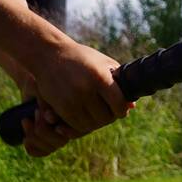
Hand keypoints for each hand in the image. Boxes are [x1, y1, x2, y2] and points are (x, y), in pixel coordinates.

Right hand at [21, 35, 130, 155]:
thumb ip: (119, 83)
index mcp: (100, 77)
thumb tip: (132, 106)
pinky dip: (81, 126)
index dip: (122, 110)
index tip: (120, 109)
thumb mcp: (103, 63)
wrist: (49, 55)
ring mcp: (72, 100)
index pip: (119, 104)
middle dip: (109, 117)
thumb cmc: (80, 57)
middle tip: (107, 113)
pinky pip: (75, 126)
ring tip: (96, 115)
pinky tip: (84, 117)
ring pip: (90, 125)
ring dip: (95, 123)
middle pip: (105, 118)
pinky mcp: (60, 107)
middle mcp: (86, 90)